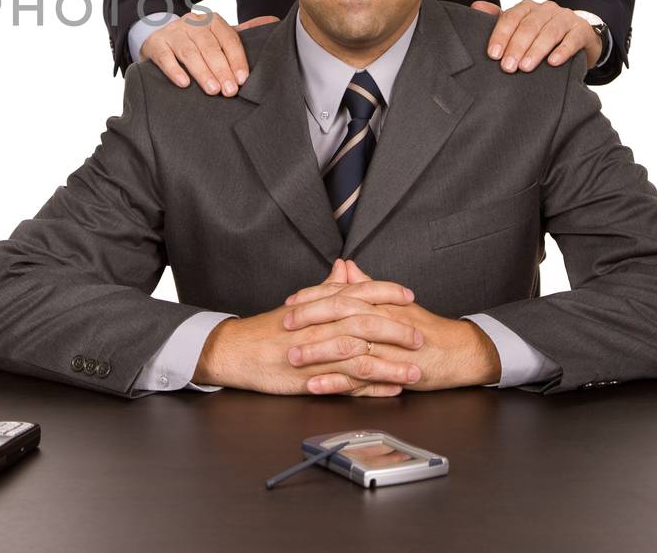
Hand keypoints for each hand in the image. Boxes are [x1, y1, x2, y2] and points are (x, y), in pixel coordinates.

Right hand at [140, 12, 277, 95]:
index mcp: (211, 20)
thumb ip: (243, 33)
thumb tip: (273, 22)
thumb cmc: (194, 42)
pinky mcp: (155, 44)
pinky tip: (184, 84)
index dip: (237, 59)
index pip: (228, 38)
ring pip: (189, 52)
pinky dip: (174, 70)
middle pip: (209, 46)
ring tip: (212, 90)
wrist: (158, 38)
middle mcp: (192, 23)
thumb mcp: (217, 36)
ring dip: (202, 72)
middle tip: (229, 90)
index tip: (243, 79)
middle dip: (221, 69)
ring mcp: (172, 32)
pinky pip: (165, 57)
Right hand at [194, 260, 422, 395]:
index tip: (408, 295)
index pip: (356, 292)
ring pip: (360, 354)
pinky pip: (347, 383)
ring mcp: (315, 353)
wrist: (236, 351)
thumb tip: (345, 267)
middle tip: (420, 335)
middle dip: (396, 329)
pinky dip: (372, 387)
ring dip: (391, 363)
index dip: (385, 293)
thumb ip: (325, 287)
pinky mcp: (311, 378)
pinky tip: (392, 389)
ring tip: (415, 369)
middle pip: (364, 322)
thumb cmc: (268, 329)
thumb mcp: (299, 304)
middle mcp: (319, 326)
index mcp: (317, 306)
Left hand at [284, 260, 501, 390]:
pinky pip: (360, 379)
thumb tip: (344, 265)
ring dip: (317, 353)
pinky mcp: (393, 373)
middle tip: (284, 326)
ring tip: (293, 358)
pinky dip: (336, 383)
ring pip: (347, 347)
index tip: (290, 302)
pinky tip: (315, 385)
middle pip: (341, 317)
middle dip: (309, 322)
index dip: (313, 298)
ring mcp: (387, 349)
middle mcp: (382, 322)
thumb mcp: (394, 302)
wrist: (459, 352)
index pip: (341, 295)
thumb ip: (366, 285)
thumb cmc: (424, 327)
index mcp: (379, 304)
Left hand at [471, 0, 602, 71]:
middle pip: (529, 26)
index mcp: (527, 7)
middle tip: (508, 67)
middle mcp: (546, 9)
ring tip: (525, 67)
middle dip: (517, 47)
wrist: (578, 37)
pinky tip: (553, 62)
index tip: (493, 55)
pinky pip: (572, 40)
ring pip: (549, 33)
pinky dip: (562, 51)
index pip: (511, 18)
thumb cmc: (542, 34)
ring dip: (536, 51)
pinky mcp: (582, 30)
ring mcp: (565, 18)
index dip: (501, 36)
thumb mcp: (520, 26)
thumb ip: (499, 18)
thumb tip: (475, 6)